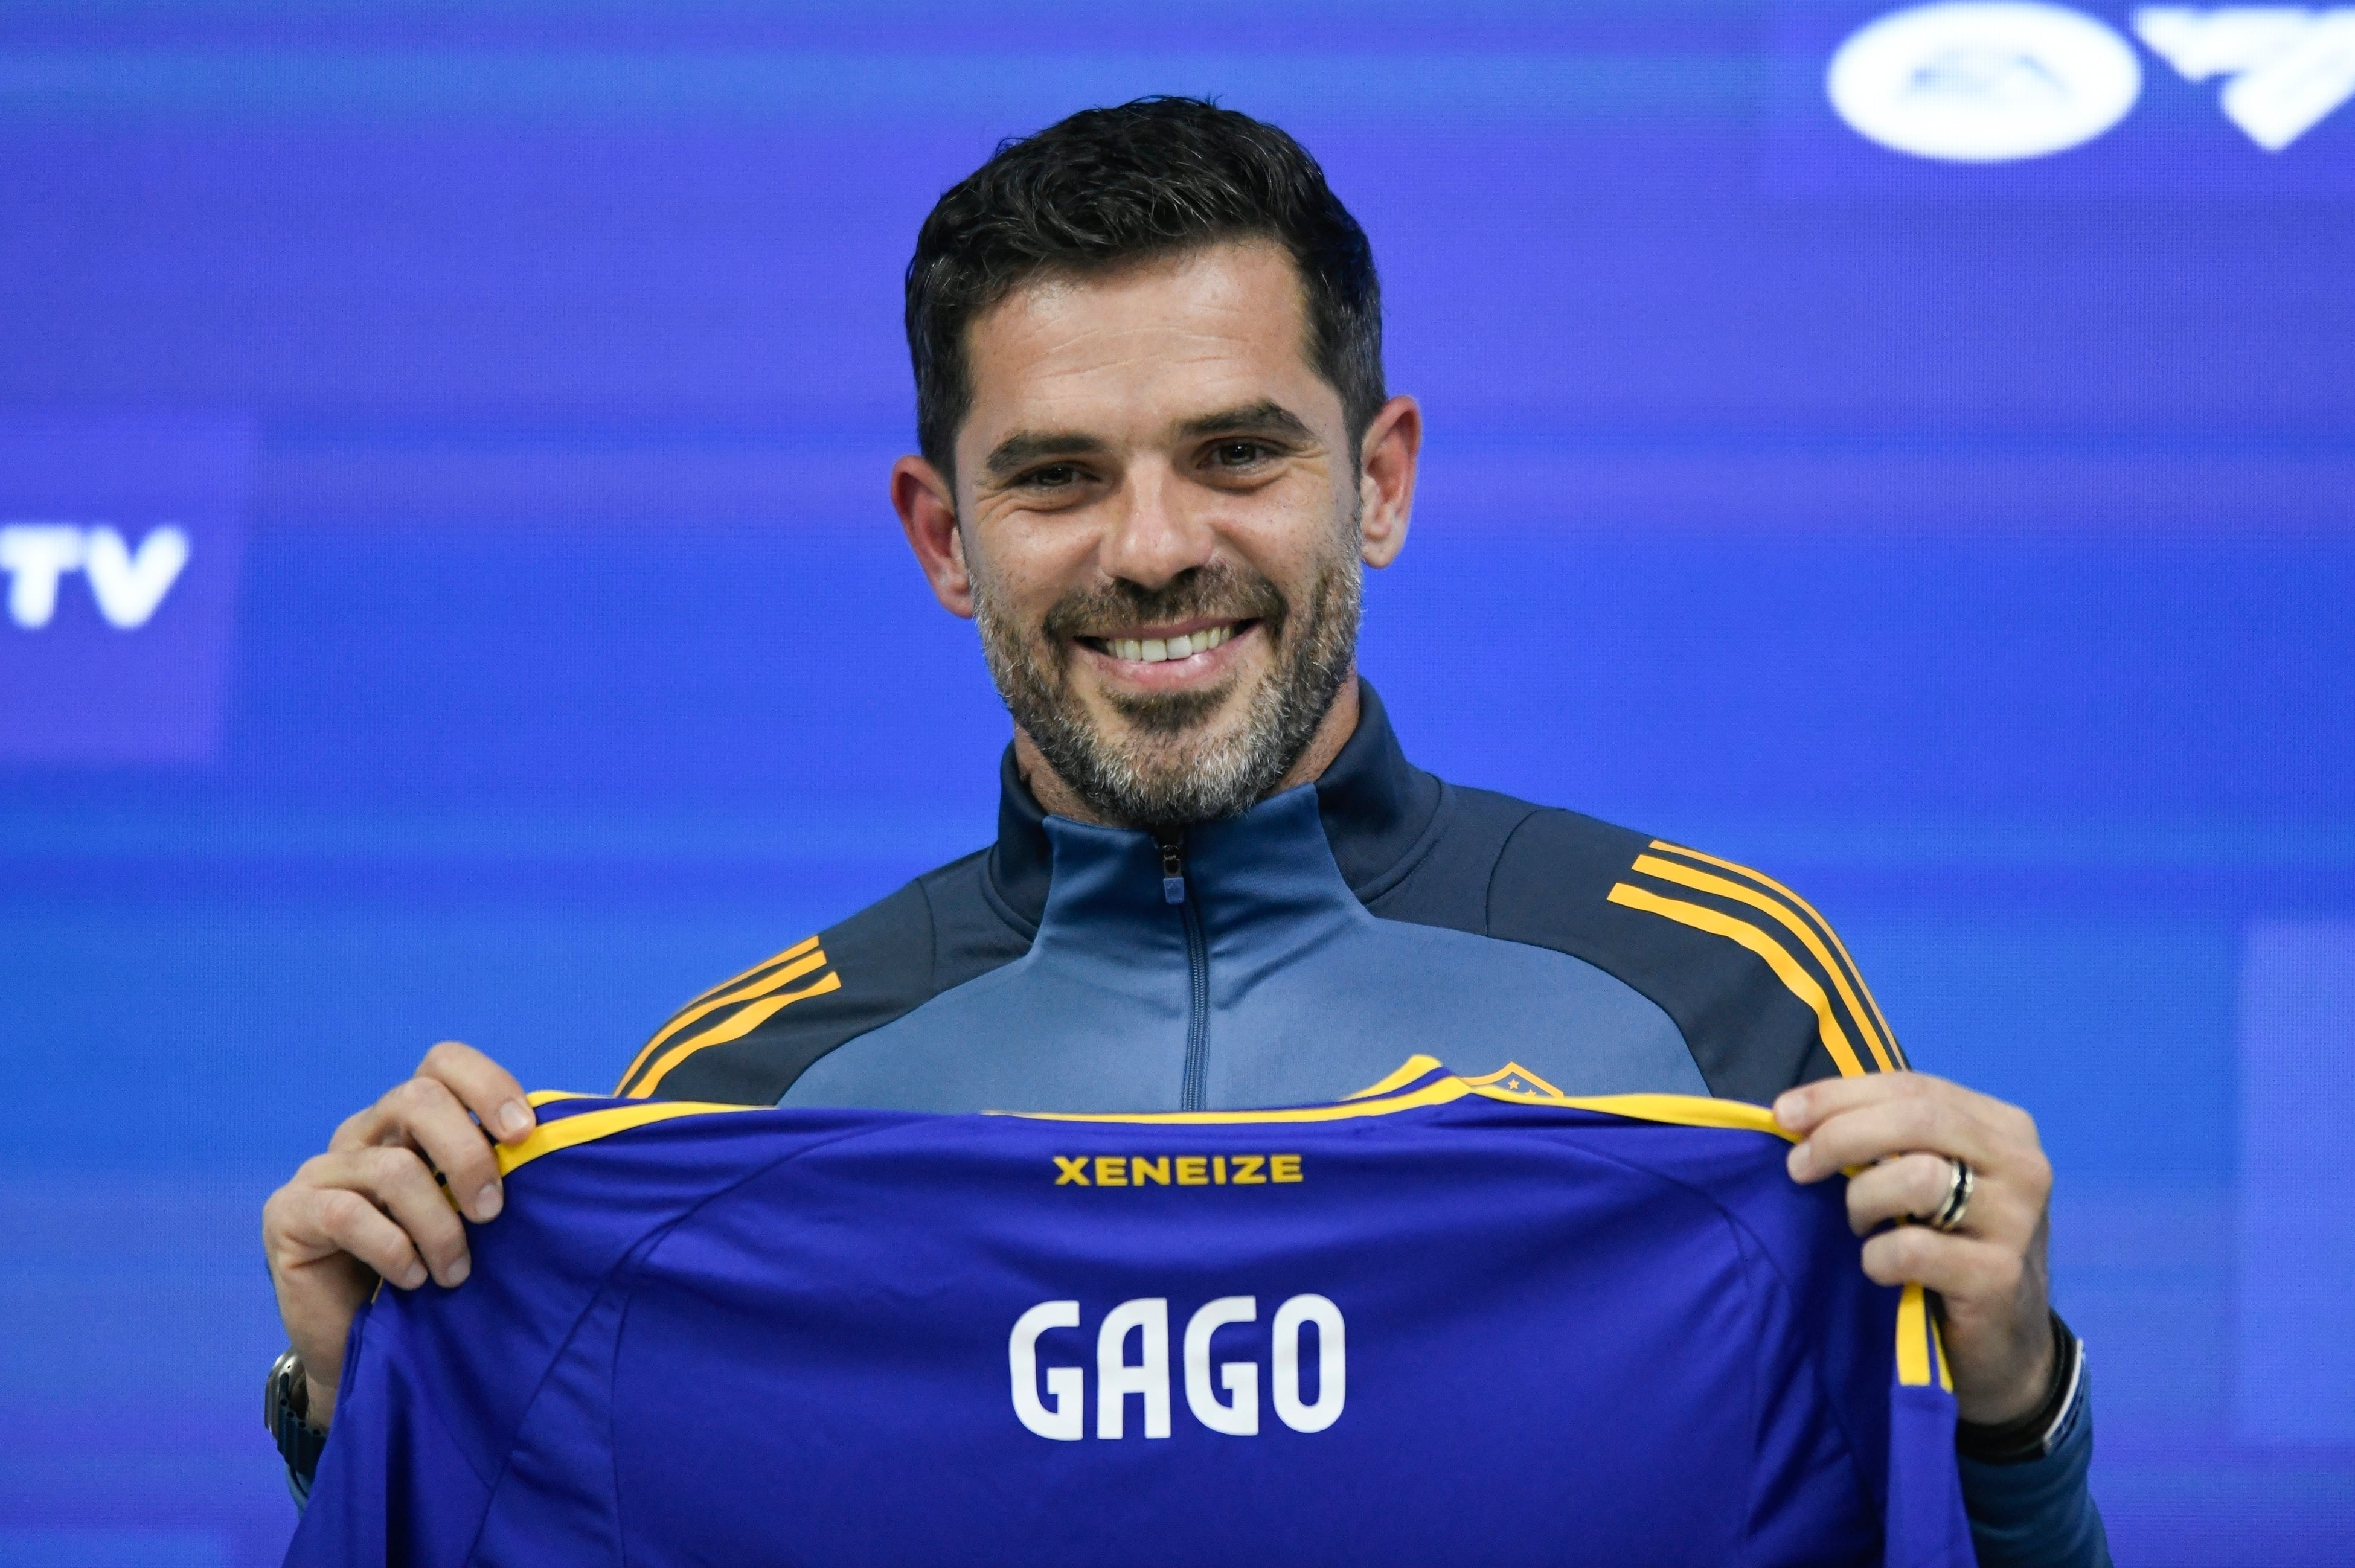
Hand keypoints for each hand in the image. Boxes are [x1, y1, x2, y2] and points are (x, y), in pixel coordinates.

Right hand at [260, 1041, 533, 1429]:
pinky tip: (413, 1281)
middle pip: (418, 1098)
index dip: (488, 1086)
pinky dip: (395, 1250)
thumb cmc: (434, 1275)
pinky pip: (349, 1214)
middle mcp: (363, 1134)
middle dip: (469, 1155)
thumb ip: (502, 1174)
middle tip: (493, 1213)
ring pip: (393, 1167)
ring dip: (439, 1226)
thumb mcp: (474, 1216)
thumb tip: (564, 1143)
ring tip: (457, 1273)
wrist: (367, 1349)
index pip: (443, 1063)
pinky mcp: (288, 1214)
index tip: (525, 1135)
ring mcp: (321, 1171)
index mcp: (411, 1122)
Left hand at [1774, 1072, 2055, 1425]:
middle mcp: (2023, 1166)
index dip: (1840, 1095)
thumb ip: (1886, 1138)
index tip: (1784, 1113)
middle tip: (1798, 1167)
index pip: (1913, 1087)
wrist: (2004, 1342)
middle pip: (1917, 1119)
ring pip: (1917, 1177)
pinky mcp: (1999, 1276)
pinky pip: (1913, 1249)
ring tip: (1858, 1224)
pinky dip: (1877, 1256)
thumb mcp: (1928, 1178)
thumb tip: (1794, 1111)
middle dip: (1841, 1135)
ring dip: (1864, 1199)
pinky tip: (1879, 1268)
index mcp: (2003, 1128)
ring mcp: (2017, 1222)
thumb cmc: (1950, 1245)